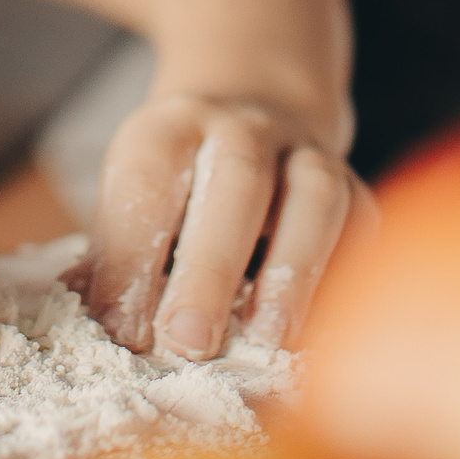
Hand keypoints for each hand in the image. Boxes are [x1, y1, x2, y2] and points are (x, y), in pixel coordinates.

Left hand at [80, 93, 373, 358]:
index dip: (132, 260)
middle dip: (211, 266)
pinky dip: (343, 280)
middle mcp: (242, 128)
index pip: (148, 186)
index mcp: (169, 129)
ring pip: (314, 197)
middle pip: (235, 183)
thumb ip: (116, 256)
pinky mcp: (353, 186)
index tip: (123, 331)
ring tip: (268, 339)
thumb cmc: (177, 185)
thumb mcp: (134, 197)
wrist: (251, 119)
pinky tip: (320, 333)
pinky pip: (360, 227)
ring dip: (293, 272)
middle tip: (189, 339)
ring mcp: (305, 152)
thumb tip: (99, 321)